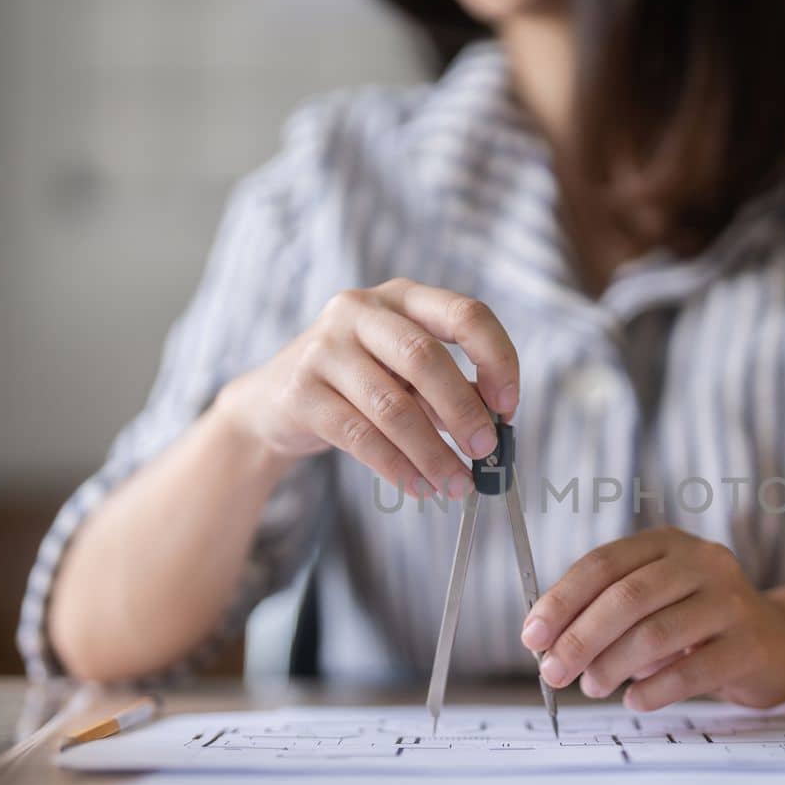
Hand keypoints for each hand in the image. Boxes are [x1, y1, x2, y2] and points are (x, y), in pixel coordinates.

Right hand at [215, 278, 517, 497]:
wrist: (274, 401)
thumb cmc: (360, 384)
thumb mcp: (408, 374)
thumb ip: (451, 389)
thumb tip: (498, 427)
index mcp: (402, 297)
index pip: (464, 314)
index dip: (496, 358)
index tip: (509, 405)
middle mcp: (360, 311)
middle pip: (424, 357)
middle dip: (463, 410)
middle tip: (486, 451)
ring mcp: (325, 348)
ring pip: (392, 406)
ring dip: (432, 453)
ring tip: (456, 484)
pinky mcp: (301, 391)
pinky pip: (360, 436)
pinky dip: (397, 467)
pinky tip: (418, 487)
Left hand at [521, 528, 784, 711]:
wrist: (778, 643)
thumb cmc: (697, 625)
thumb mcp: (653, 603)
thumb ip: (605, 612)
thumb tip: (546, 645)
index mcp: (667, 543)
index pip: (604, 564)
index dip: (562, 600)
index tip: (532, 636)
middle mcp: (703, 562)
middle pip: (628, 597)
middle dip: (580, 638)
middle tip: (553, 672)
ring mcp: (731, 601)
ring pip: (657, 633)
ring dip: (612, 665)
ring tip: (591, 687)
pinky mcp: (751, 644)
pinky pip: (693, 670)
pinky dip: (655, 690)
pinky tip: (634, 700)